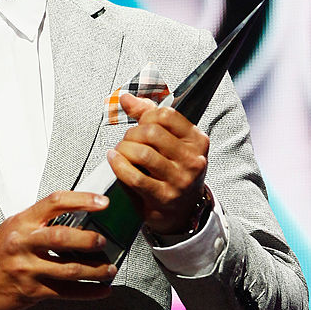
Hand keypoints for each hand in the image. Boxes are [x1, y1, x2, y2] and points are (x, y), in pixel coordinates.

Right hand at [0, 191, 116, 309]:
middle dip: (88, 240)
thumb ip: (43, 219)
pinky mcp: (34, 291)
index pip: (54, 203)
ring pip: (69, 269)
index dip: (82, 200)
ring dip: (95, 270)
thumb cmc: (2, 251)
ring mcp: (28, 269)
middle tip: (103, 241)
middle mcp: (24, 244)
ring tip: (109, 269)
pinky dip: (88, 292)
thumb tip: (82, 214)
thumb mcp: (16, 226)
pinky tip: (101, 289)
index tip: (102, 202)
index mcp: (23, 222)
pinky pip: (66, 292)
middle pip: (61, 238)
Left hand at [108, 93, 209, 234]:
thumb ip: (149, 117)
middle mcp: (193, 159)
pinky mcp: (164, 196)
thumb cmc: (174, 172)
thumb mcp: (171, 143)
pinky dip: (119, 165)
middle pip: (152, 132)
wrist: (181, 211)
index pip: (166, 115)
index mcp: (197, 141)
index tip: (138, 124)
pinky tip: (113, 160)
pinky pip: (135, 176)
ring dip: (124, 150)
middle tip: (127, 141)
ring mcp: (180, 179)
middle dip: (131, 134)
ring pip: (143, 153)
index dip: (145, 116)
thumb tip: (126, 98)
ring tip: (120, 152)